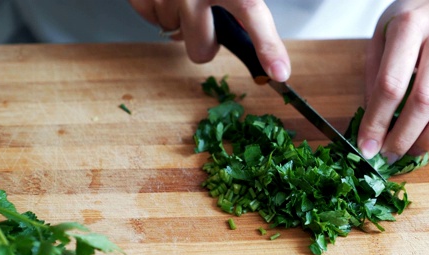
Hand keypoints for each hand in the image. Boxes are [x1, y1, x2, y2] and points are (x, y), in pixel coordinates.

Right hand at [128, 0, 290, 81]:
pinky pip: (150, 18)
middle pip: (201, 50)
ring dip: (179, 20)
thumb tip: (254, 40)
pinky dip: (157, 9)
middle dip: (204, 44)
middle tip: (206, 21)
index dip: (267, 47)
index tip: (278, 72)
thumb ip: (244, 5)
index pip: (252, 11)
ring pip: (173, 34)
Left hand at [358, 0, 428, 162]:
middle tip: (391, 154)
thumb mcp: (380, 38)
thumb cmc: (409, 24)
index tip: (367, 147)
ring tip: (415, 151)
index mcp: (409, 26)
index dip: (377, 122)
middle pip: (426, 98)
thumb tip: (372, 128)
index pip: (391, 84)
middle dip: (405, 135)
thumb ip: (374, 78)